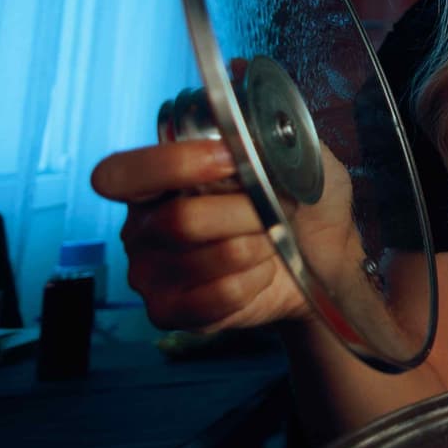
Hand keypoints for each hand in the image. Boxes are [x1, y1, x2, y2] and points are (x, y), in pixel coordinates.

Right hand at [93, 137, 355, 332]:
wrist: (326, 258)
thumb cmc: (298, 201)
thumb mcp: (291, 155)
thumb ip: (267, 136)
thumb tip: (248, 135)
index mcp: (154, 182)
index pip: (121, 173)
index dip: (174, 165)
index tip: (230, 159)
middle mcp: (141, 227)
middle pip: (180, 221)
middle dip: (247, 213)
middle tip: (279, 208)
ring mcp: (149, 274)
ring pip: (213, 257)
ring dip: (261, 246)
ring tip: (272, 239)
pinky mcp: (170, 312)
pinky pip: (220, 295)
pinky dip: (257, 280)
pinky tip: (263, 271)